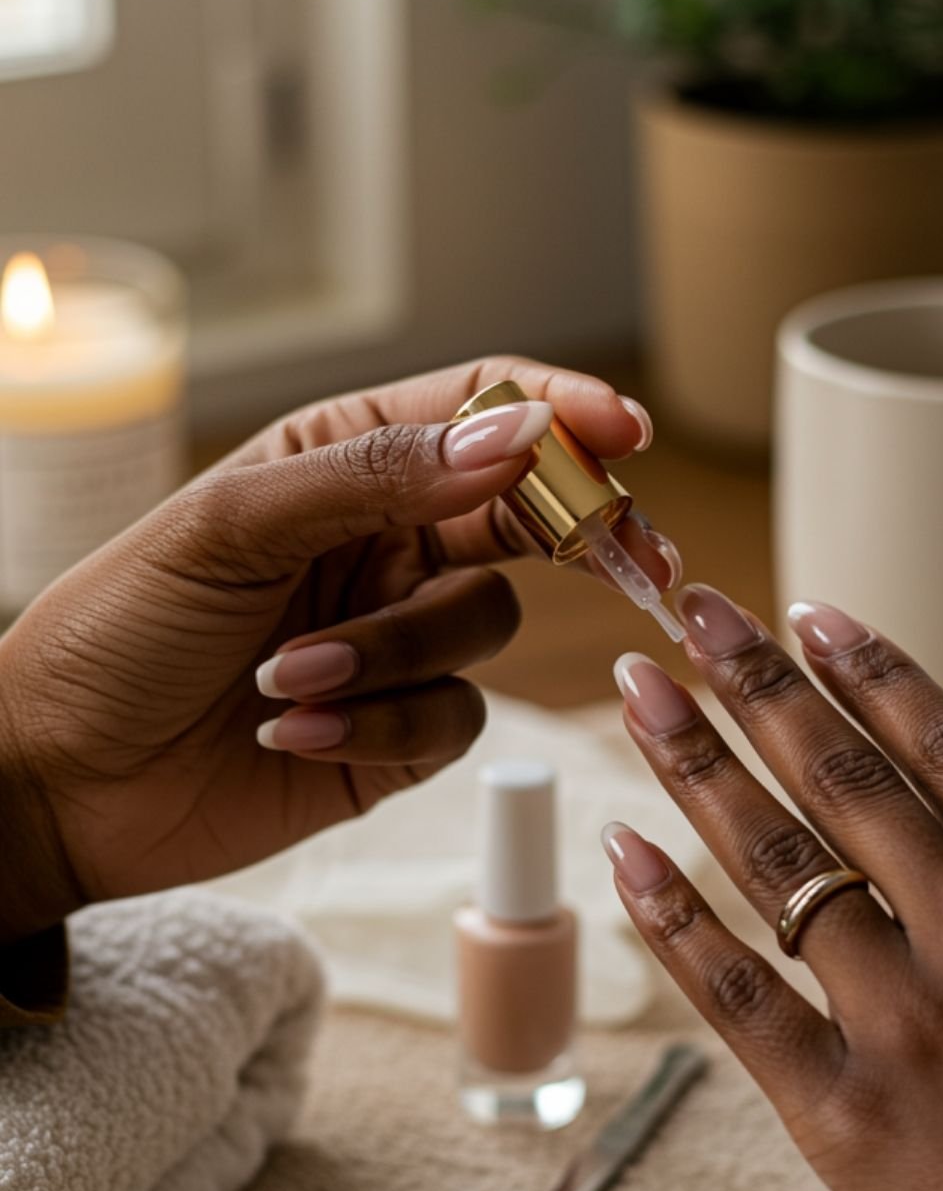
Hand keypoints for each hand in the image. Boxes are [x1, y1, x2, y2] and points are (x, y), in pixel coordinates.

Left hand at [0, 357, 657, 942]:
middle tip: (634, 557)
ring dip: (394, 656)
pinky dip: (379, 724)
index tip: (624, 432)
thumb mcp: (229, 526)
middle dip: (580, 537)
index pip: (480, 412)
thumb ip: (375, 476)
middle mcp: (386, 543)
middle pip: (527, 520)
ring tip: (288, 677)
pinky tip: (290, 732)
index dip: (560, 414)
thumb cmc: (118, 628)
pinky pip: (453, 720)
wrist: (60, 778)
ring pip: (485, 629)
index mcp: (345, 463)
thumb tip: (513, 438)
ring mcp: (398, 640)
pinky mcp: (398, 734)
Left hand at [602, 589, 942, 1190]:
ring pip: (782, 864)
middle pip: (848, 778)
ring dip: (700, 765)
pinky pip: (739, 995)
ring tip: (640, 692)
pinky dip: (672, 917)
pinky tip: (623, 850)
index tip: (810, 613)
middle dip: (761, 684)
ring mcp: (909, 1022)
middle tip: (691, 610)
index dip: (871, 669)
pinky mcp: (847, 1116)